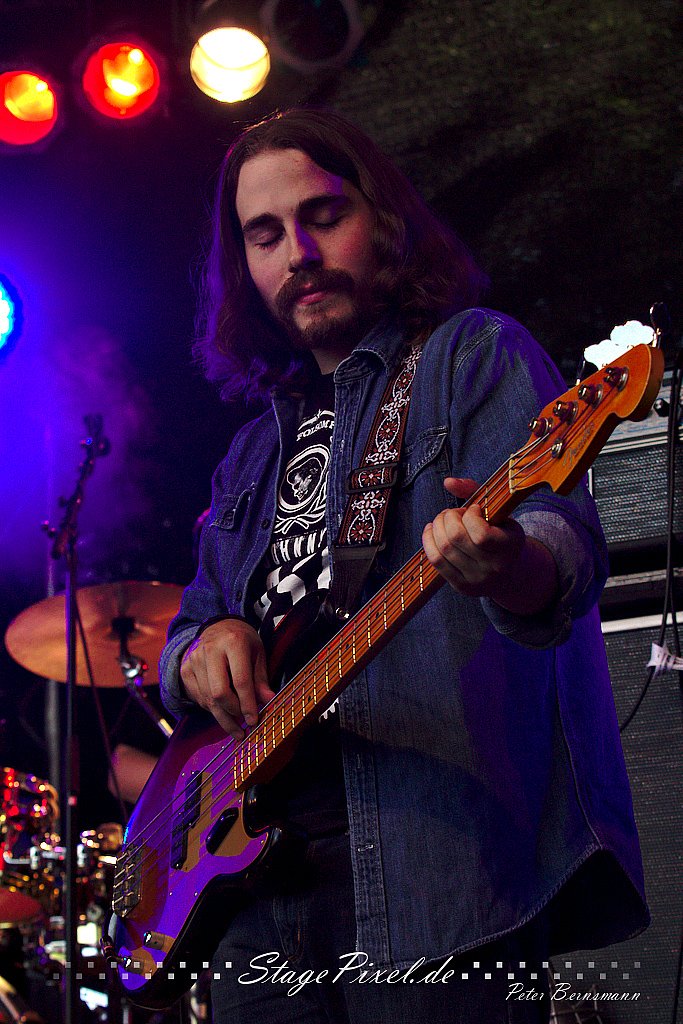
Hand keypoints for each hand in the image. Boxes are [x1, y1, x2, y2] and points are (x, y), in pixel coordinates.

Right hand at [180, 618, 275, 738]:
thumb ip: (261, 678)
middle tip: (245, 721)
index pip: (240, 680)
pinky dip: (212, 709)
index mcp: (233, 642)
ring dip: (223, 717)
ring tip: (236, 726)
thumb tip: (269, 700)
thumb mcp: (257, 653)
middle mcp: (210, 650)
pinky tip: (223, 711)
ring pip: (208, 700)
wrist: (216, 627)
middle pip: (219, 693)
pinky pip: (199, 698)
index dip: (248, 704)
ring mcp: (194, 660)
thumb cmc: (242, 641)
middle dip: (234, 712)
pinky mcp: (185, 670)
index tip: (254, 720)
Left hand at [422, 477, 557, 613]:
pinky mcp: (462, 587)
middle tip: (452, 513)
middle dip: (447, 517)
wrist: (509, 573)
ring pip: (443, 549)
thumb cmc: (500, 533)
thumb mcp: (497, 511)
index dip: (470, 516)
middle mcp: (495, 567)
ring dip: (436, 526)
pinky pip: (436, 561)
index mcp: (510, 546)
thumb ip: (475, 491)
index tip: (473, 510)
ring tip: (442, 520)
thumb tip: (448, 482)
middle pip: (456, 538)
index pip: (480, 534)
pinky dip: (428, 541)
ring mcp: (477, 580)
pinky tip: (431, 530)